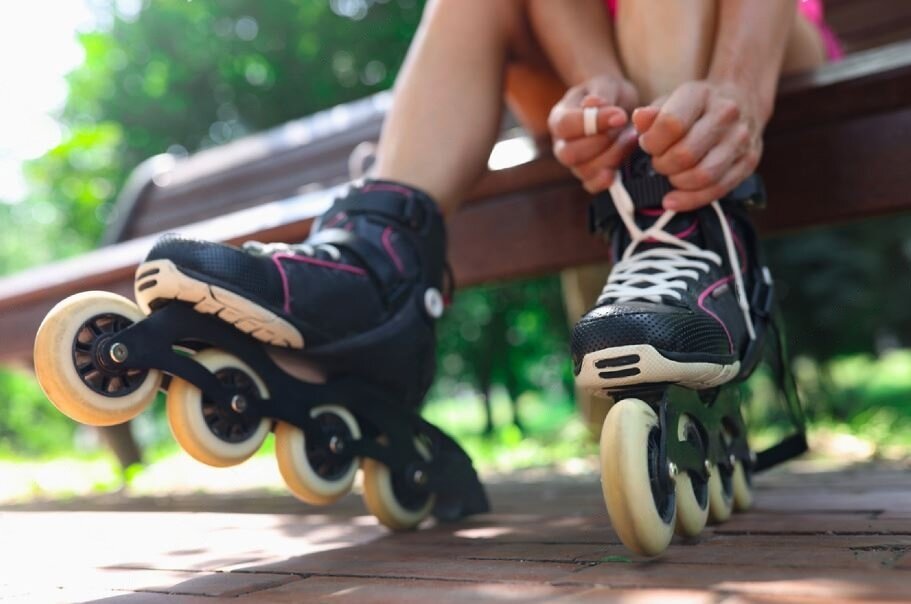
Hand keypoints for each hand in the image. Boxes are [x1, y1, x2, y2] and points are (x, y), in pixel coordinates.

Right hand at [548, 74, 639, 193]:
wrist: (617, 108)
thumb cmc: (608, 94)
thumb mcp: (606, 84)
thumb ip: (601, 93)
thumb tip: (593, 104)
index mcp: (559, 118)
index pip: (565, 125)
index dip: (592, 123)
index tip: (620, 115)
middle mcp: (561, 144)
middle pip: (569, 154)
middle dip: (601, 143)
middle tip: (624, 128)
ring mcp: (574, 162)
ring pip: (584, 170)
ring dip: (611, 157)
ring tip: (630, 139)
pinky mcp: (589, 175)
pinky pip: (591, 185)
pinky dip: (604, 181)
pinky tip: (616, 171)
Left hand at [632, 80, 766, 210]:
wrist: (741, 100)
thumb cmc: (695, 106)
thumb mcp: (670, 101)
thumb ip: (651, 114)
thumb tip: (639, 119)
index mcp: (701, 94)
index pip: (671, 124)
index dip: (652, 142)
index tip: (648, 145)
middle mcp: (726, 115)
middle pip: (685, 154)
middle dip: (663, 165)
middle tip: (659, 162)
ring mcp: (740, 139)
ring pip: (703, 176)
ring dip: (677, 182)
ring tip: (671, 175)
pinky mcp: (748, 161)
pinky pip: (718, 189)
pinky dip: (691, 200)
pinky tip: (674, 200)